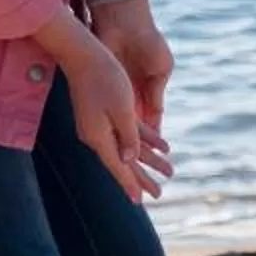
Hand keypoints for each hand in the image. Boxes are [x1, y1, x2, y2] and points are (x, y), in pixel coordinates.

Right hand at [35, 9, 172, 200]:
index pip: (118, 166)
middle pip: (124, 161)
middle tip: (159, 195)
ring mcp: (101, 124)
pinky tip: (164, 146)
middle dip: (143, 178)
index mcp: (99, 136)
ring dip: (151, 159)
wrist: (84, 54)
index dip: (130, 183)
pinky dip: (146, 139)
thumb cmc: (104, 78)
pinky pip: (129, 130)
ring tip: (170, 171)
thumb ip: (127, 136)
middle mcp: (98, 134)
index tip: (139, 201)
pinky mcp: (106, 112)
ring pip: (130, 146)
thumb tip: (129, 161)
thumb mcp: (121, 109)